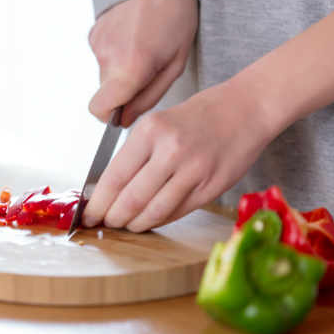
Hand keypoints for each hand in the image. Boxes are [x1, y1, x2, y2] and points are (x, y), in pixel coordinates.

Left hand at [82, 81, 272, 230]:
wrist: (244, 109)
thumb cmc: (197, 118)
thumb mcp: (159, 123)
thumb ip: (136, 155)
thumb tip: (109, 191)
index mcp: (150, 131)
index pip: (114, 176)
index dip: (98, 202)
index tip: (89, 214)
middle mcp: (170, 150)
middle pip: (131, 198)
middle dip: (113, 217)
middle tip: (106, 223)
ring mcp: (193, 169)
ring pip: (154, 210)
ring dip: (135, 223)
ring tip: (127, 225)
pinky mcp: (211, 186)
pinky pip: (177, 212)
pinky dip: (159, 220)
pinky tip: (150, 220)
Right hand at [88, 0, 197, 127]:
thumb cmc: (175, 16)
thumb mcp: (175, 64)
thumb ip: (149, 97)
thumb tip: (126, 117)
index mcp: (129, 68)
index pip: (99, 110)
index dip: (110, 117)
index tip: (122, 114)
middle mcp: (107, 57)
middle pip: (106, 93)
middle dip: (124, 91)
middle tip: (147, 71)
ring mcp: (97, 44)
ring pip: (105, 75)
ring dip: (121, 70)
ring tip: (143, 49)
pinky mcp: (93, 34)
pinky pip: (102, 57)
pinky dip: (116, 54)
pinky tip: (133, 39)